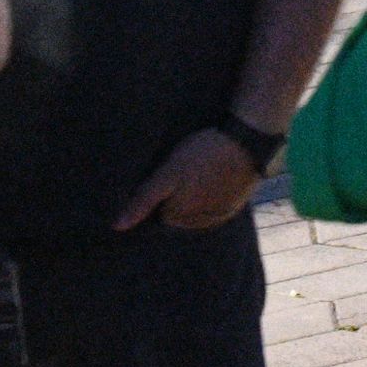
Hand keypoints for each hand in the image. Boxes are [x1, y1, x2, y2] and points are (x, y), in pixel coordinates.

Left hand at [118, 127, 266, 231]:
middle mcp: (202, 223)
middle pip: (180, 213)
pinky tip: (213, 172)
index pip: (160, 214)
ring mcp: (222, 213)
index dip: (158, 194)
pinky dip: (213, 191)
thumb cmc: (203, 155)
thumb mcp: (168, 173)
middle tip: (180, 170)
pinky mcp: (238, 202)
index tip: (162, 175)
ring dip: (196, 194)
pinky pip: (218, 202)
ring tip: (197, 169)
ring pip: (199, 208)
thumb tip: (118, 227)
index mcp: (182, 217)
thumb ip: (144, 200)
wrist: (248, 140)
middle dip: (177, 197)